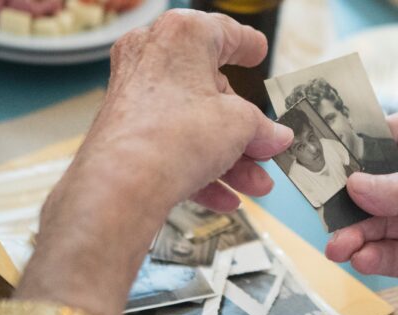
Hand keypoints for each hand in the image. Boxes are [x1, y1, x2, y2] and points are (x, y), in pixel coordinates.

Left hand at [26, 10, 292, 314]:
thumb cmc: (175, 136)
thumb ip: (261, 127)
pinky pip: (173, 148)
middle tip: (267, 148)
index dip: (246, 45)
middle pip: (211, 91)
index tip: (257, 52)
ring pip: (194, 126)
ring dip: (230, 159)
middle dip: (245, 129)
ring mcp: (135, 96)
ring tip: (257, 185)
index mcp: (182, 36)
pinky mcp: (126, 133)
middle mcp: (152, 58)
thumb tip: (275, 137)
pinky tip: (226, 198)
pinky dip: (200, 172)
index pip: (222, 33)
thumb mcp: (239, 125)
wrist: (123, 184)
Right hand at [325, 114, 397, 314]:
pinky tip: (362, 260)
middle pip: (380, 181)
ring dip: (356, 233)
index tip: (336, 151)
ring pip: (377, 220)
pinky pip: (384, 250)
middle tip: (326, 205)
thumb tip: (356, 183)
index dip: (369, 141)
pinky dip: (370, 255)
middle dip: (354, 197)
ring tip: (338, 247)